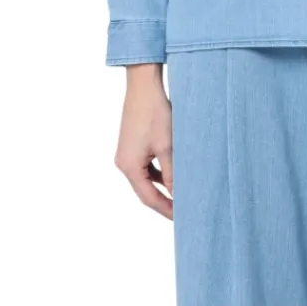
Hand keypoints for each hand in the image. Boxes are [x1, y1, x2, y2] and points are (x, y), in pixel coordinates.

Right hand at [114, 63, 173, 218]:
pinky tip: (172, 173)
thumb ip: (172, 173)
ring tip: (180, 195)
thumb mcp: (167, 146)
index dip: (166, 209)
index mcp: (129, 167)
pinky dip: (158, 172)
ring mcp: (126, 153)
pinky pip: (145, 165)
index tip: (181, 218)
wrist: (144, 86)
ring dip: (162, 186)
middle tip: (183, 210)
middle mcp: (123, 162)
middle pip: (145, 190)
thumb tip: (178, 195)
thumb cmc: (155, 114)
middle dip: (164, 200)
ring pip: (146, 177)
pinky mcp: (131, 144)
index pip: (148, 198)